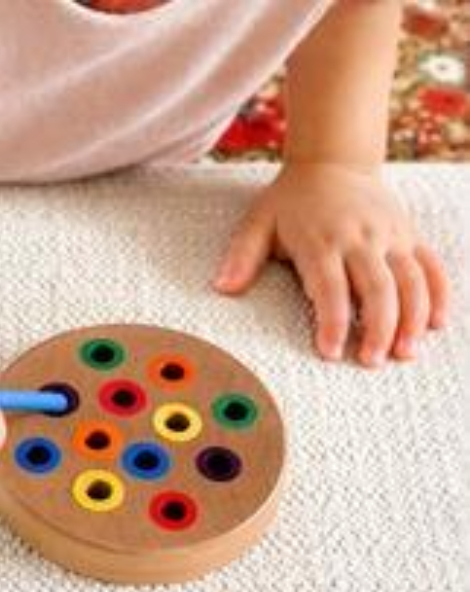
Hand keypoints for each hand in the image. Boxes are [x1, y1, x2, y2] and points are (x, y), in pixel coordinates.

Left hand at [214, 162, 449, 366]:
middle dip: (378, 327)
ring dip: (413, 318)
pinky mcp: (409, 235)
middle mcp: (361, 239)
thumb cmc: (291, 202)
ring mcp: (390, 236)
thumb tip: (223, 287)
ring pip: (411, 280)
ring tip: (406, 353)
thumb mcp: (259, 223)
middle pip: (378, 288)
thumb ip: (242, 256)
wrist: (333, 161)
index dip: (333, 321)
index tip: (332, 352)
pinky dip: (438, 294)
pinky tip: (436, 324)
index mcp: (321, 241)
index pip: (331, 288)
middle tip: (372, 361)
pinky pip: (431, 266)